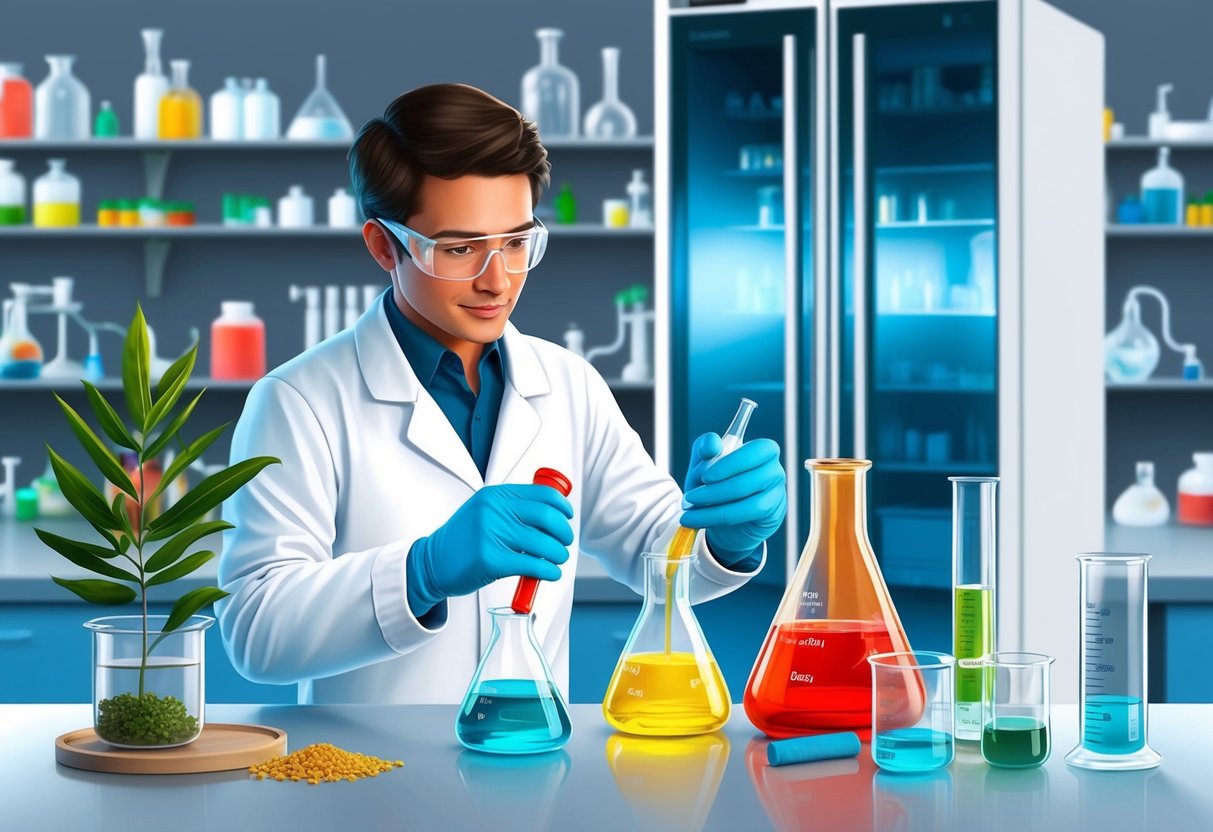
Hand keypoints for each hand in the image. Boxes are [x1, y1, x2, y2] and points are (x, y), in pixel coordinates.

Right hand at [406, 484, 573, 615]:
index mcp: (495, 495)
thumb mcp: (484, 511)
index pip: (542, 494)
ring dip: (558, 554)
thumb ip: (512, 508)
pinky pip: (532, 565)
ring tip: (557, 559)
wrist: (433, 562)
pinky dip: (548, 571)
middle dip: (563, 532)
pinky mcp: (490, 560)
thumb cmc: (463, 540)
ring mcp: (490, 534)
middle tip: (564, 542)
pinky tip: (550, 573)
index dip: (562, 506)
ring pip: (543, 543)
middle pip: (547, 517)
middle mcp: (493, 510)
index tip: (567, 516)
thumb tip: (551, 513)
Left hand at [680, 433, 786, 567]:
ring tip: (691, 513)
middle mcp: (774, 470)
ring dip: (716, 509)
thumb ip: (704, 447)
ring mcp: (776, 493)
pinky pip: (747, 517)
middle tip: (691, 497)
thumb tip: (713, 445)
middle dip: (717, 490)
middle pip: (751, 479)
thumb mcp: (704, 462)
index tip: (706, 476)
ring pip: (750, 501)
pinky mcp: (772, 514)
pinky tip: (701, 520)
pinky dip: (720, 519)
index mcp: (763, 449)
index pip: (758, 450)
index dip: (731, 463)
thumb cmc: (715, 482)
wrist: (722, 514)